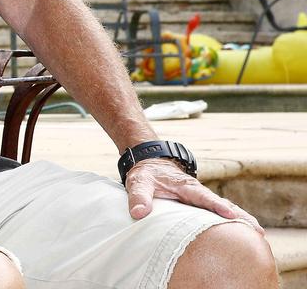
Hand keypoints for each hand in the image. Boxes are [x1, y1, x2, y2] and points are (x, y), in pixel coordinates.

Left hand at [125, 158, 262, 233]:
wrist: (150, 163)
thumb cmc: (146, 173)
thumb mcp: (138, 182)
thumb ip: (138, 197)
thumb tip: (139, 213)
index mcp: (185, 186)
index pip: (203, 197)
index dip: (216, 206)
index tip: (230, 215)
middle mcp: (197, 191)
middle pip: (222, 203)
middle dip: (239, 215)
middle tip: (257, 230)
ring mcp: (200, 197)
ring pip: (224, 207)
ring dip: (240, 218)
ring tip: (258, 233)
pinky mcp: (199, 203)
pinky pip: (218, 211)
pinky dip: (231, 219)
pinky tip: (243, 230)